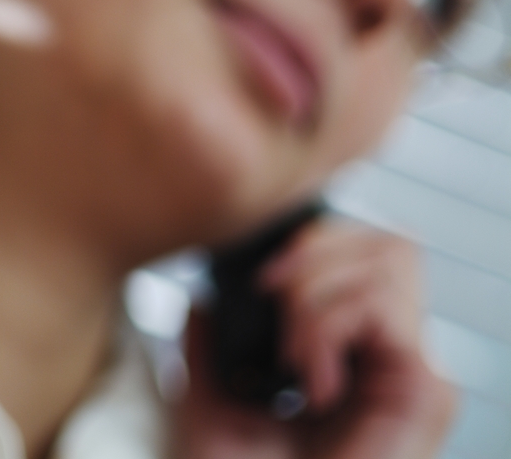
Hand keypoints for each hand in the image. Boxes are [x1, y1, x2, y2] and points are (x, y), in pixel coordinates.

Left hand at [172, 223, 455, 458]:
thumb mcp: (208, 389)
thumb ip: (211, 334)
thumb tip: (205, 289)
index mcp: (352, 346)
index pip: (367, 244)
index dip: (316, 239)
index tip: (261, 275)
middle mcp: (392, 353)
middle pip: (390, 239)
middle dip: (318, 254)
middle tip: (276, 302)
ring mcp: (415, 371)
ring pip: (392, 257)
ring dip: (316, 295)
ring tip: (295, 359)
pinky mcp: (426, 393)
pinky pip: (382, 311)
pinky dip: (328, 327)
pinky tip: (310, 381)